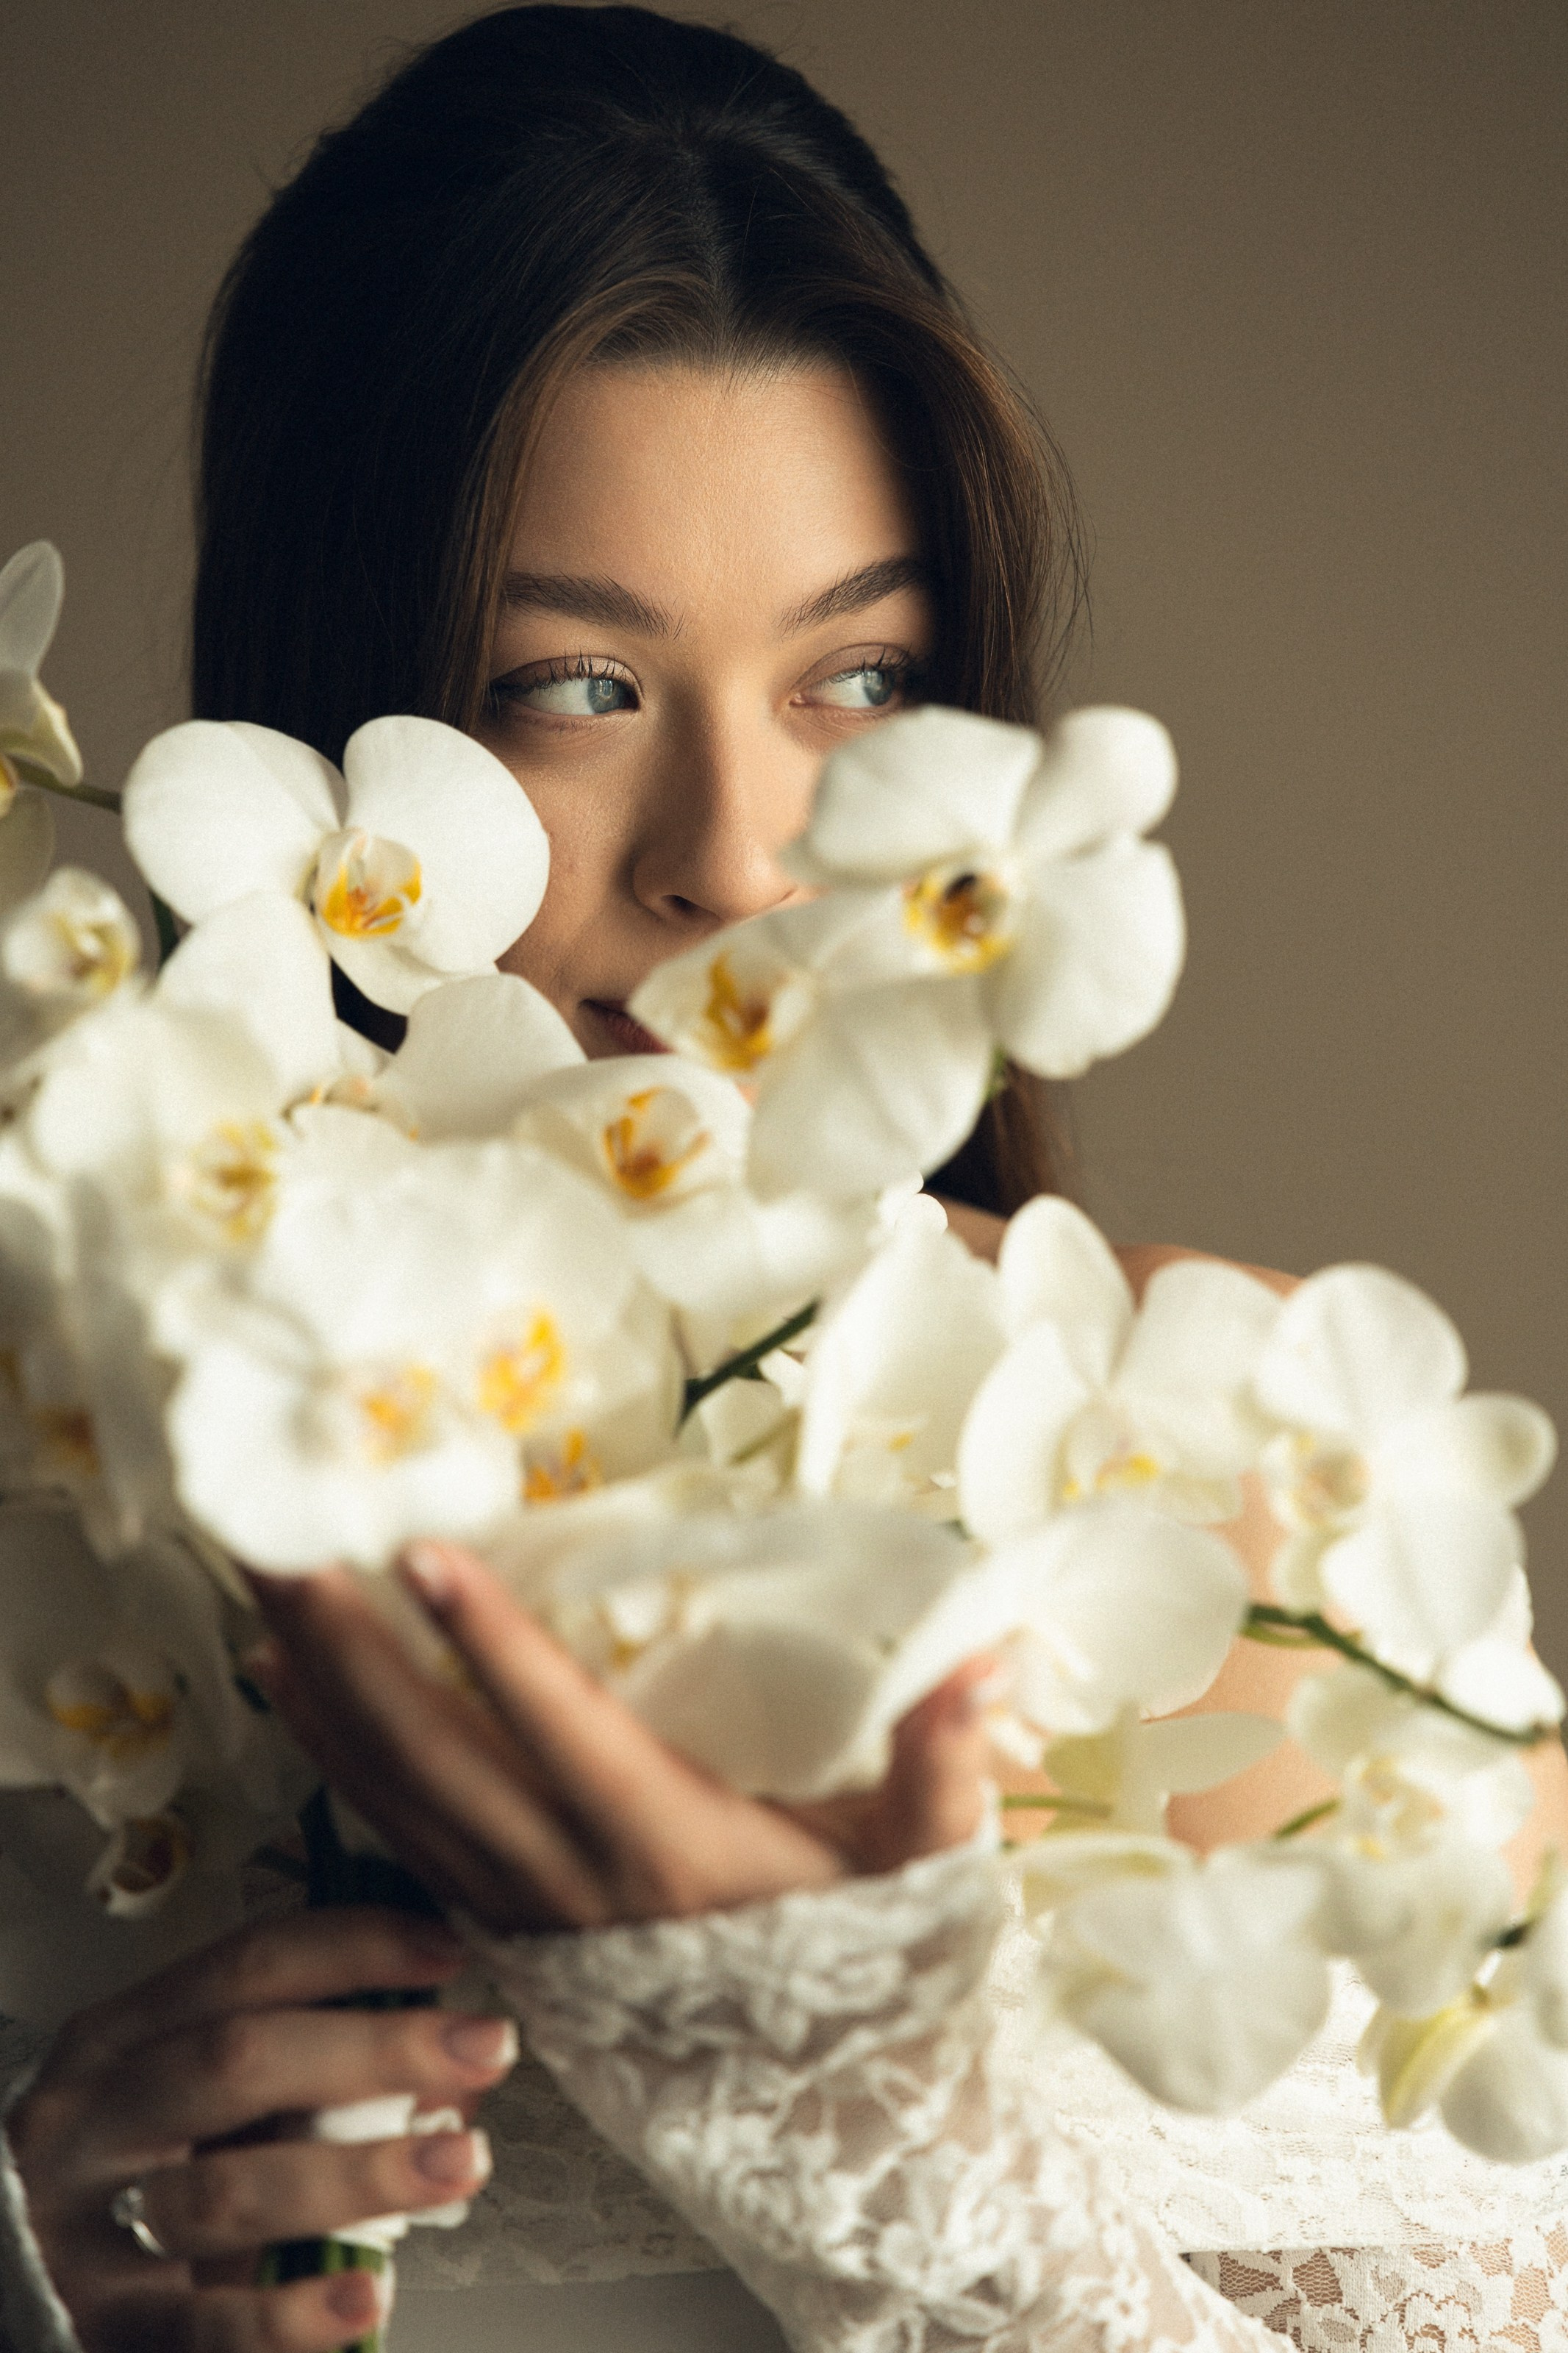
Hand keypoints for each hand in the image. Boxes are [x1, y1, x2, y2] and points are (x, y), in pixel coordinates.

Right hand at [8, 1905, 515, 2351]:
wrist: (17, 2281)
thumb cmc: (130, 2177)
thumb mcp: (184, 2102)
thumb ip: (292, 2069)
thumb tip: (445, 2051)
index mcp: (121, 2037)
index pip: (245, 1965)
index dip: (354, 1948)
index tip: (451, 1950)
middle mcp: (93, 2119)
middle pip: (238, 2060)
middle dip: (374, 2047)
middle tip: (483, 2046)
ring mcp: (86, 2227)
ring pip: (227, 2189)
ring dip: (358, 2172)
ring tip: (458, 2161)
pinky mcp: (100, 2328)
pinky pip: (203, 2325)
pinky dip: (291, 2313)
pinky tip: (363, 2297)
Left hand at [249, 1541, 994, 1932]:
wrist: (809, 2106)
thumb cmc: (863, 1965)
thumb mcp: (922, 1870)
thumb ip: (942, 1769)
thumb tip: (978, 1661)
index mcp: (668, 1847)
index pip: (563, 1732)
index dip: (495, 1645)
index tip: (429, 1555)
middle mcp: (569, 1876)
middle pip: (432, 1750)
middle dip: (348, 1637)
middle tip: (282, 1529)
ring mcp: (517, 1901)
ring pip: (390, 1785)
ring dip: (318, 1677)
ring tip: (261, 1570)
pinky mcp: (493, 1912)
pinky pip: (384, 1823)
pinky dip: (324, 1746)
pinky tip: (282, 1678)